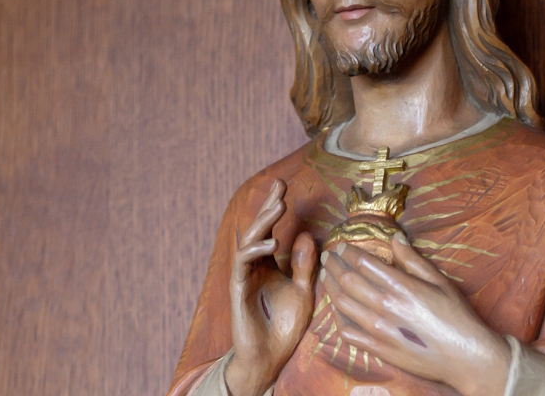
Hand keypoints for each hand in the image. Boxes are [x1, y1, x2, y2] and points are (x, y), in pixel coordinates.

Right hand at [224, 179, 317, 395]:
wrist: (269, 357)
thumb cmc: (284, 326)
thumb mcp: (303, 291)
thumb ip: (304, 265)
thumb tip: (306, 234)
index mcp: (268, 264)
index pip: (271, 230)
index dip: (274, 208)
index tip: (283, 186)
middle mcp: (254, 266)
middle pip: (258, 229)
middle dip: (267, 206)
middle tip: (279, 186)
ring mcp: (244, 276)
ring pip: (248, 241)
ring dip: (263, 222)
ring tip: (279, 206)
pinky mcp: (238, 289)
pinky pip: (242, 263)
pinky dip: (255, 250)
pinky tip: (272, 242)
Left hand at [320, 234, 510, 395]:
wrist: (464, 356)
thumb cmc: (456, 316)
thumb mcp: (439, 281)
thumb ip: (413, 260)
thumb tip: (395, 238)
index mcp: (400, 287)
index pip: (363, 263)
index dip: (348, 252)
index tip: (341, 246)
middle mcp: (385, 307)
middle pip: (348, 281)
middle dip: (334, 266)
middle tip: (328, 257)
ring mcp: (379, 331)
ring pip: (342, 305)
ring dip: (331, 288)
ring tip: (326, 277)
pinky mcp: (378, 350)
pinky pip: (348, 333)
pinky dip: (337, 318)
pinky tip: (336, 309)